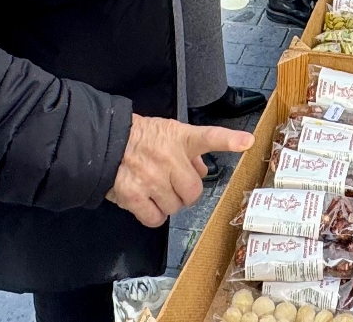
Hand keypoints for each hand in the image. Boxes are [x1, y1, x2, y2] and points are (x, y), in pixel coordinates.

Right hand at [106, 114, 253, 226]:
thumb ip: (190, 151)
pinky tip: (145, 203)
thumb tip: (204, 169)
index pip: (208, 137)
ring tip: (155, 190)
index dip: (229, 140)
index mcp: (180, 139)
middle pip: (193, 192)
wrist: (106, 142)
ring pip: (175, 207)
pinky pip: (155, 218)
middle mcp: (169, 158)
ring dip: (168, 204)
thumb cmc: (139, 137)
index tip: (246, 142)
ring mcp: (152, 179)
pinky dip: (153, 215)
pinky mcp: (134, 196)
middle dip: (185, 193)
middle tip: (173, 186)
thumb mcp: (168, 133)